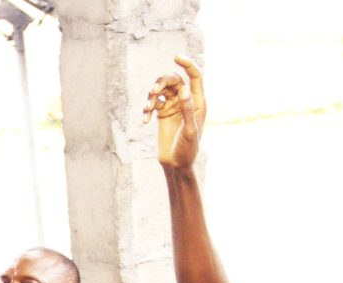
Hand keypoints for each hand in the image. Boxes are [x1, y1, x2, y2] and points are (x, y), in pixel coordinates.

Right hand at [143, 55, 206, 169]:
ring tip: (147, 108)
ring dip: (152, 96)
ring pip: (161, 90)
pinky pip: (153, 103)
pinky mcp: (162, 113)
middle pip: (174, 80)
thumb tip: (185, 89)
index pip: (195, 76)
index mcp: (198, 102)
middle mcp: (186, 101)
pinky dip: (147, 109)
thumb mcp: (189, 131)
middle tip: (153, 91)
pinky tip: (145, 120)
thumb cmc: (188, 150)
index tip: (176, 57)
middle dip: (162, 82)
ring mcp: (174, 106)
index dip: (187, 64)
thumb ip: (188, 110)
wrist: (177, 164)